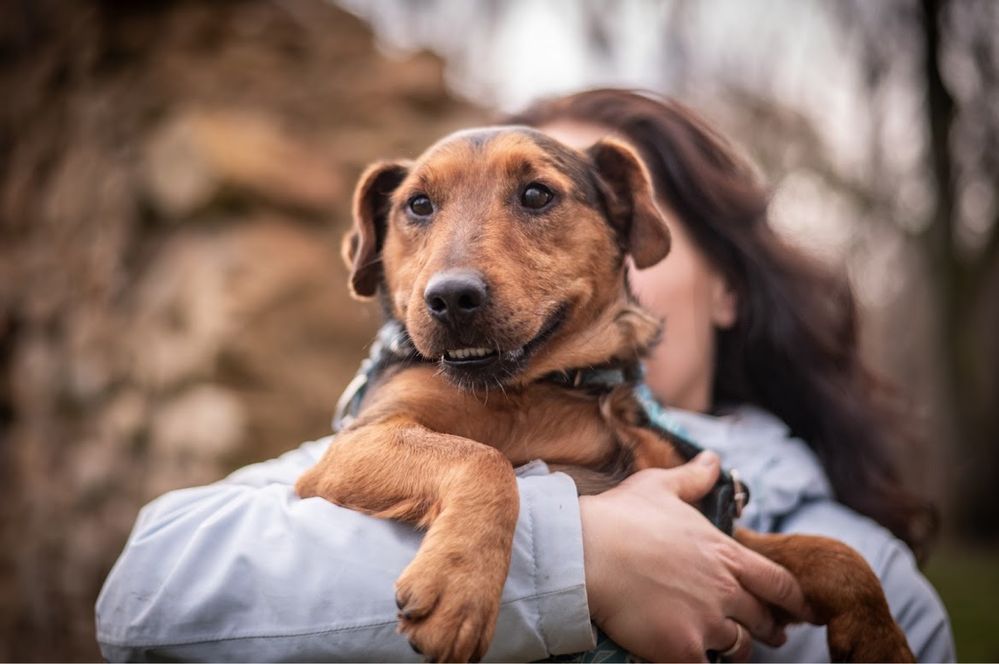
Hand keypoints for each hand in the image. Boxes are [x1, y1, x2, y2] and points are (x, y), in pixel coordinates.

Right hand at [579, 452, 810, 661]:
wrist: (586, 553)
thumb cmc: (621, 517)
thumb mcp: (660, 486)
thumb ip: (694, 477)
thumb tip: (713, 459)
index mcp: (725, 554)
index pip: (778, 582)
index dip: (794, 599)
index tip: (802, 609)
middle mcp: (724, 590)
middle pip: (763, 619)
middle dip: (768, 628)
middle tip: (770, 634)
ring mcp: (706, 622)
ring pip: (738, 647)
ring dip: (736, 648)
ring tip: (729, 649)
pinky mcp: (682, 648)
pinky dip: (705, 663)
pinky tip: (694, 656)